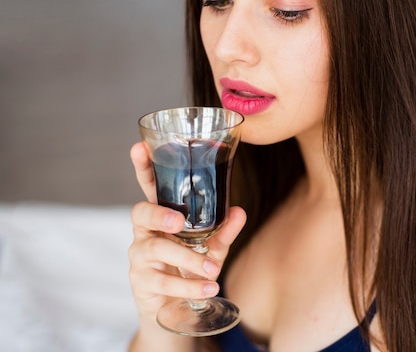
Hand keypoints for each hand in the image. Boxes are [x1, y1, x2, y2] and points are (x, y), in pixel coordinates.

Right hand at [127, 142, 245, 321]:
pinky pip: (163, 280)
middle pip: (140, 213)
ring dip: (187, 259)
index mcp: (161, 214)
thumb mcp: (211, 247)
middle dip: (158, 213)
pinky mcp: (142, 280)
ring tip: (214, 271)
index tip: (139, 146)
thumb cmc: (189, 267)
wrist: (173, 307)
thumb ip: (223, 230)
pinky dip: (189, 285)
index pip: (149, 187)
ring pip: (155, 248)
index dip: (142, 167)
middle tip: (178, 222)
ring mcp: (140, 255)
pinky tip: (209, 288)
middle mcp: (146, 230)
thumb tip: (239, 212)